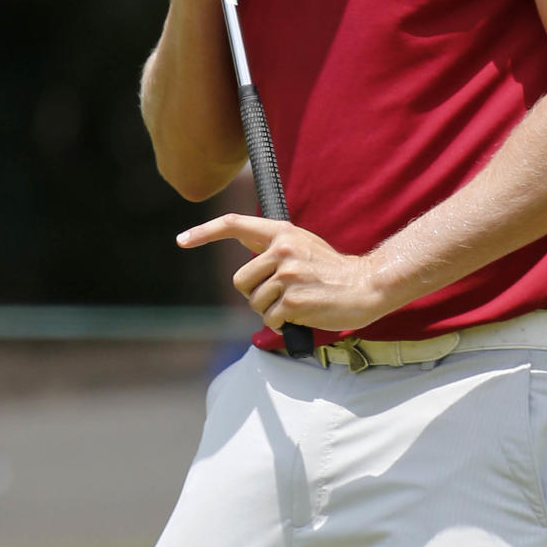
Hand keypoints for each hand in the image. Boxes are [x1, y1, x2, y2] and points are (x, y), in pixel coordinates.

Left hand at [177, 213, 387, 333]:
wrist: (365, 286)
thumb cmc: (330, 270)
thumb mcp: (301, 245)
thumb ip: (273, 246)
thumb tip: (244, 247)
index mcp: (281, 232)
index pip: (234, 224)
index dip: (204, 232)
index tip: (182, 240)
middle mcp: (282, 249)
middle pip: (240, 280)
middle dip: (256, 293)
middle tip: (282, 293)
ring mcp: (287, 275)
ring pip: (254, 302)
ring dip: (271, 309)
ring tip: (297, 301)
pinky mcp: (293, 300)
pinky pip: (269, 319)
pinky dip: (282, 322)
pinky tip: (302, 312)